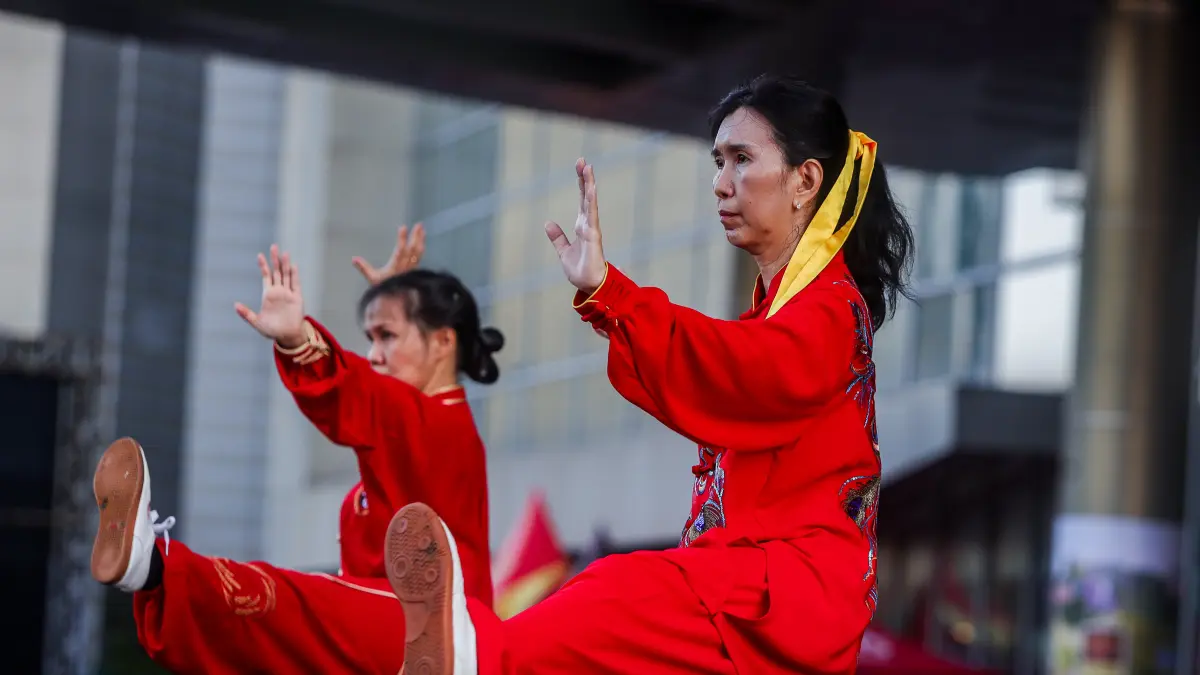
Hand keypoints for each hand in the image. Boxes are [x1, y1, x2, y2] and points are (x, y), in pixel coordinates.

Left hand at [235, 244, 306, 347]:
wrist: (287, 336)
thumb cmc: (272, 330)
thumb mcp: (257, 322)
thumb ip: (247, 314)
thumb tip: (235, 305)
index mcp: (268, 295)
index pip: (266, 276)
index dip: (263, 266)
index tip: (260, 255)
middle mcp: (279, 291)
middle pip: (277, 272)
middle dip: (275, 260)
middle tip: (274, 246)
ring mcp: (288, 294)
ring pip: (287, 275)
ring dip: (285, 264)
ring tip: (285, 253)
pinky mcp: (297, 298)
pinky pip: (296, 284)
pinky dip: (295, 275)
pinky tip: (293, 266)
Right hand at [352, 223, 425, 284]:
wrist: (395, 302)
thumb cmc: (383, 288)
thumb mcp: (372, 278)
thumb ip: (364, 268)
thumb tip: (353, 259)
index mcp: (395, 266)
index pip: (400, 250)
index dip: (402, 238)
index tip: (403, 227)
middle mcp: (405, 266)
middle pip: (412, 249)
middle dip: (416, 236)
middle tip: (419, 224)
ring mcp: (412, 268)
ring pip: (418, 252)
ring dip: (420, 240)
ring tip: (422, 229)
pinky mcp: (415, 270)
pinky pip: (420, 257)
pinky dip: (421, 248)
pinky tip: (421, 242)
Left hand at [546, 158, 607, 293]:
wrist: (589, 286)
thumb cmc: (580, 271)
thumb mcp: (563, 252)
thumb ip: (558, 237)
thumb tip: (548, 223)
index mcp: (582, 227)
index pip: (582, 200)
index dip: (581, 184)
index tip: (580, 167)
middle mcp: (588, 224)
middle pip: (586, 196)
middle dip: (585, 179)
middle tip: (582, 160)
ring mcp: (591, 228)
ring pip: (590, 202)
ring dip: (588, 185)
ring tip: (587, 168)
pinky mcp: (593, 235)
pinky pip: (592, 214)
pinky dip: (591, 201)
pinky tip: (590, 188)